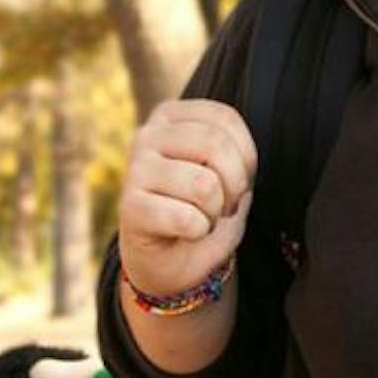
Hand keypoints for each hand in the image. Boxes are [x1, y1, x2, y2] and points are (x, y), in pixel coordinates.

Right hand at [118, 99, 257, 297]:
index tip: (240, 180)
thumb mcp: (225, 174)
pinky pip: (187, 218)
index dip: (247, 156)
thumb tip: (245, 160)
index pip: (225, 119)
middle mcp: (147, 135)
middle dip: (235, 184)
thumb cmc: (200, 210)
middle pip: (215, 143)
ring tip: (204, 218)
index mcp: (170, 117)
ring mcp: (135, 169)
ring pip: (204, 184)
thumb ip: (235, 155)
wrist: (165, 260)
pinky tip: (187, 233)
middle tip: (227, 206)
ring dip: (216, 211)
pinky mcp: (130, 207)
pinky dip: (200, 231)